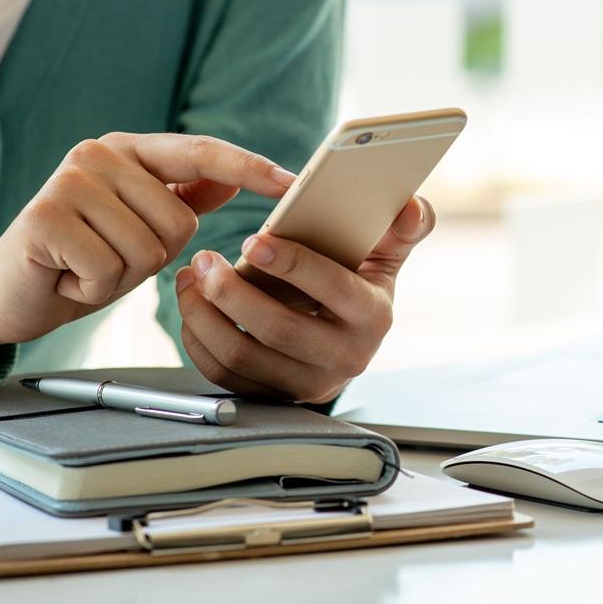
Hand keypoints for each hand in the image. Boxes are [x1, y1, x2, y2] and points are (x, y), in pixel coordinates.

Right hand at [0, 132, 294, 354]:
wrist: (7, 289)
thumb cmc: (81, 257)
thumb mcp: (139, 226)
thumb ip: (181, 198)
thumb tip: (230, 176)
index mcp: (129, 150)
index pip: (201, 152)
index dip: (249, 167)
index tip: (292, 183)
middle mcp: (98, 154)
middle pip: (179, 224)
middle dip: (151, 258)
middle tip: (106, 256)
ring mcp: (70, 181)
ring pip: (147, 250)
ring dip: (120, 277)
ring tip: (84, 266)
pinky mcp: (46, 217)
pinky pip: (109, 270)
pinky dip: (92, 289)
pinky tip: (66, 277)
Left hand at [174, 196, 435, 403]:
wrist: (346, 341)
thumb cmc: (358, 286)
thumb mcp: (386, 258)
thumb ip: (402, 228)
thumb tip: (411, 207)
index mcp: (374, 316)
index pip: (333, 288)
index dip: (291, 264)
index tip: (254, 239)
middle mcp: (345, 357)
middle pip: (277, 329)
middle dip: (232, 292)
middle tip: (205, 259)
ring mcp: (307, 383)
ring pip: (242, 356)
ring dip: (205, 315)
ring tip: (191, 278)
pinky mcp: (274, 396)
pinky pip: (225, 376)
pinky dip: (199, 341)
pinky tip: (193, 308)